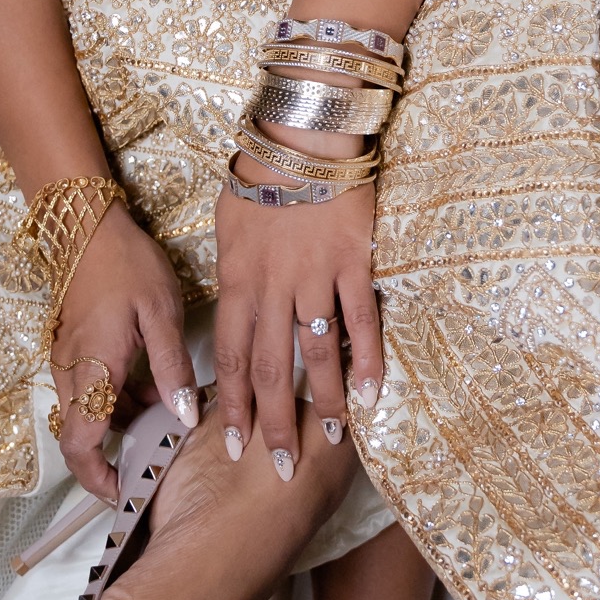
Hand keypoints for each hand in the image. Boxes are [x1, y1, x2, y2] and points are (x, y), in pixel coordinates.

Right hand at [51, 202, 193, 501]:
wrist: (87, 224)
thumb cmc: (126, 265)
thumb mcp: (160, 314)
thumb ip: (171, 370)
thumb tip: (184, 417)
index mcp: (92, 370)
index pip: (80, 444)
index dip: (98, 478)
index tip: (124, 492)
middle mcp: (71, 372)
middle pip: (82, 434)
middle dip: (115, 451)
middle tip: (157, 454)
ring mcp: (67, 359)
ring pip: (87, 412)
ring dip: (120, 421)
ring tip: (166, 412)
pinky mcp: (72, 347)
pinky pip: (89, 389)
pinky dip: (116, 398)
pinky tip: (151, 384)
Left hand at [212, 173, 383, 478]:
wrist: (303, 133)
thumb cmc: (262, 171)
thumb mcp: (229, 223)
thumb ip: (234, 271)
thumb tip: (235, 305)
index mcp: (237, 278)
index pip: (228, 355)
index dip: (231, 403)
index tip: (232, 442)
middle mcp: (272, 286)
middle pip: (268, 367)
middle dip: (272, 421)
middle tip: (278, 466)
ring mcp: (314, 276)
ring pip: (314, 353)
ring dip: (323, 402)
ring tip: (330, 442)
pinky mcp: (352, 262)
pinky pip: (360, 320)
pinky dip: (366, 360)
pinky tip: (371, 395)